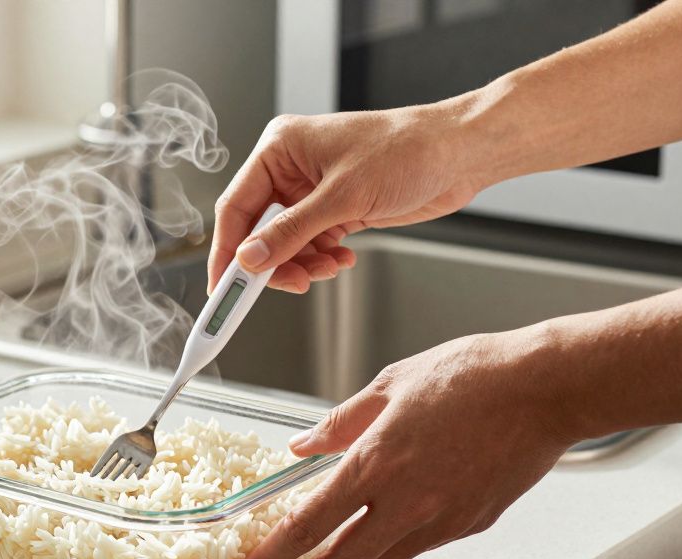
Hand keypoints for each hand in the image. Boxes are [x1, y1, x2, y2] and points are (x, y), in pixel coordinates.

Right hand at [209, 104, 485, 293]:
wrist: (459, 154)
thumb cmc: (407, 151)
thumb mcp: (342, 197)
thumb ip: (290, 232)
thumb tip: (250, 260)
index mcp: (280, 149)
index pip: (236, 206)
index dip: (227, 250)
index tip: (221, 287)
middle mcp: (291, 169)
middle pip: (258, 230)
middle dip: (272, 262)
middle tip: (287, 285)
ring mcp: (313, 190)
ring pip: (286, 243)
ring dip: (302, 264)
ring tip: (327, 269)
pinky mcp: (335, 208)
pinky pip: (311, 245)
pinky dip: (321, 260)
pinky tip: (342, 258)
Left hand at [233, 329, 578, 558]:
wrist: (547, 389)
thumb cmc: (474, 376)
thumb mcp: (389, 385)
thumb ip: (339, 424)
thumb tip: (303, 445)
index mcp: (376, 462)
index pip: (308, 525)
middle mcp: (406, 501)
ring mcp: (440, 519)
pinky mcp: (469, 524)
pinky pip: (416, 546)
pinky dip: (387, 547)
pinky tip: (375, 535)